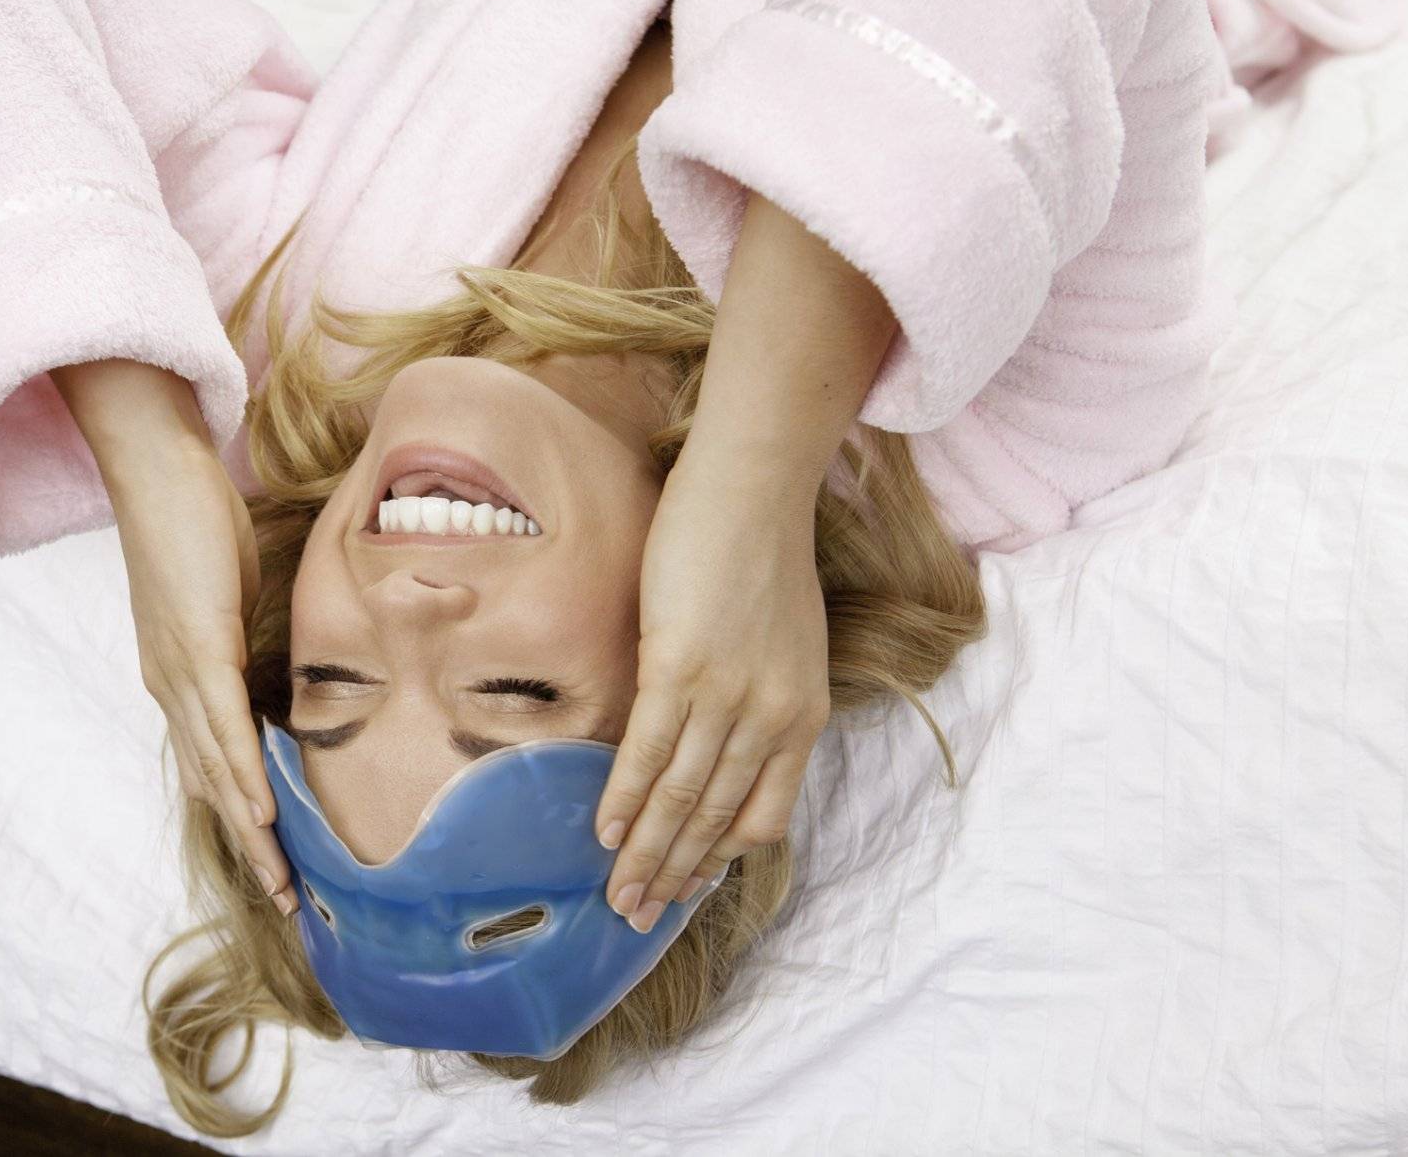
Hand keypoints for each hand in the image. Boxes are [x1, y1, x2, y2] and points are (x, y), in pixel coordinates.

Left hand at [60, 361, 295, 916]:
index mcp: (177, 677)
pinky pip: (225, 723)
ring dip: (251, 828)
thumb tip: (279, 660)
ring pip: (219, 767)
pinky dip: (243, 771)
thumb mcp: (227, 594)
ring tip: (280, 879)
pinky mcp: (198, 647)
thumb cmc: (193, 522)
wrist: (156, 470)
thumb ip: (245, 635)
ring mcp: (181, 671)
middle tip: (283, 900)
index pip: (213, 760)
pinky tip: (262, 810)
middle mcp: (171, 686)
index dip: (241, 812)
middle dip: (250, 844)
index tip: (272, 857)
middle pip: (214, 782)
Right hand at [594, 423, 830, 931]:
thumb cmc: (762, 555)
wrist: (753, 490)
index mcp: (802, 717)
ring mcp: (726, 694)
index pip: (764, 816)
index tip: (685, 884)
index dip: (719, 857)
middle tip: (638, 918)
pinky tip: (605, 830)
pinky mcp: (679, 666)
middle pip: (716, 818)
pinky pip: (648, 750)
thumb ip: (757, 700)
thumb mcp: (784, 646)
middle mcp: (770, 718)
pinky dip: (625, 798)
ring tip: (615, 894)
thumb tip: (711, 739)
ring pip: (681, 796)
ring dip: (644, 853)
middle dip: (674, 875)